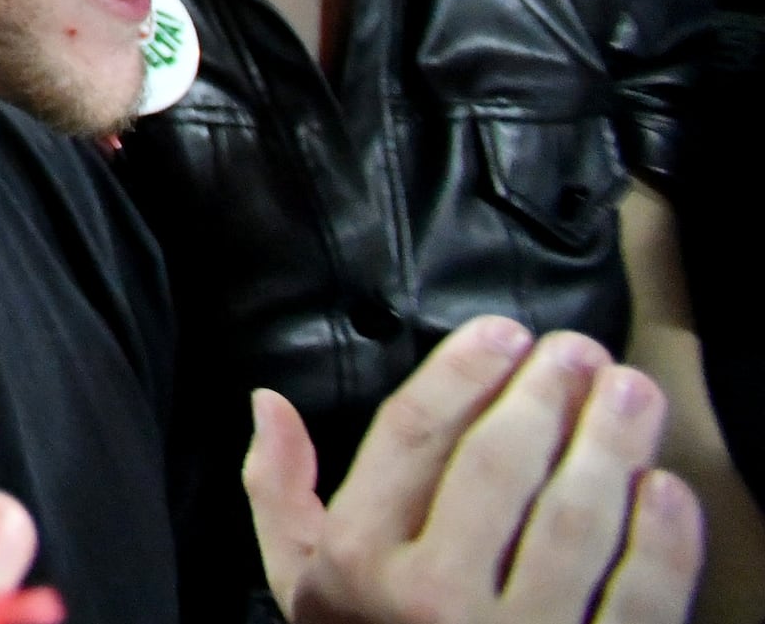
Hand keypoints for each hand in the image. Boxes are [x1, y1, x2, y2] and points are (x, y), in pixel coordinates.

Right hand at [249, 319, 700, 623]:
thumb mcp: (302, 585)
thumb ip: (278, 494)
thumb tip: (266, 402)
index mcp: (359, 566)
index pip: (410, 439)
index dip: (461, 372)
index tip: (504, 332)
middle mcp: (433, 602)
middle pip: (497, 466)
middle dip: (544, 393)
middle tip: (578, 349)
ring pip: (573, 521)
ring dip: (610, 445)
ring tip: (630, 394)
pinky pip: (637, 595)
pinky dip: (660, 538)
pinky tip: (663, 487)